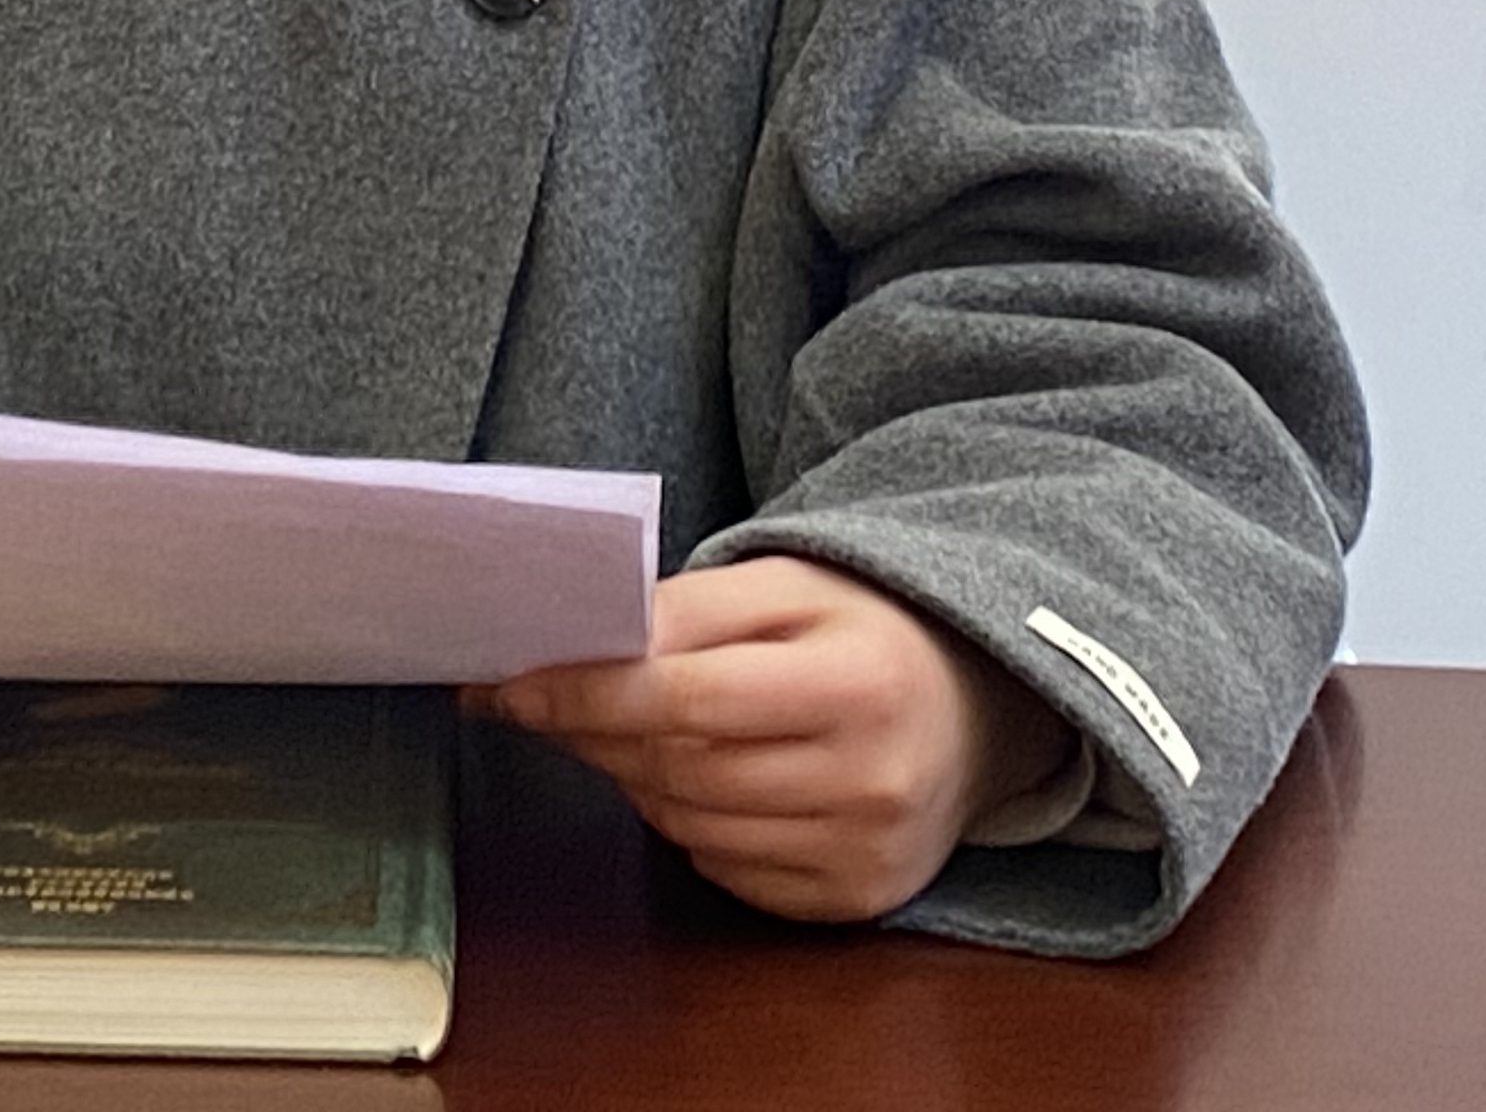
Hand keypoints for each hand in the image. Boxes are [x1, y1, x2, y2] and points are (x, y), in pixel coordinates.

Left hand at [479, 558, 1073, 920]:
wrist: (976, 710)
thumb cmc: (865, 631)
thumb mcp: (788, 585)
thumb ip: (689, 607)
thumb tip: (588, 645)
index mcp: (856, 682)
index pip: (685, 698)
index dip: (585, 694)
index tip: (509, 683)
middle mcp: (868, 780)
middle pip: (678, 768)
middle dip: (592, 733)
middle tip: (540, 698)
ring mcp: (863, 853)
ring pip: (688, 825)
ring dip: (633, 778)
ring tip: (623, 730)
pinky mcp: (853, 901)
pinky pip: (724, 870)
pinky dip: (687, 825)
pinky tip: (694, 780)